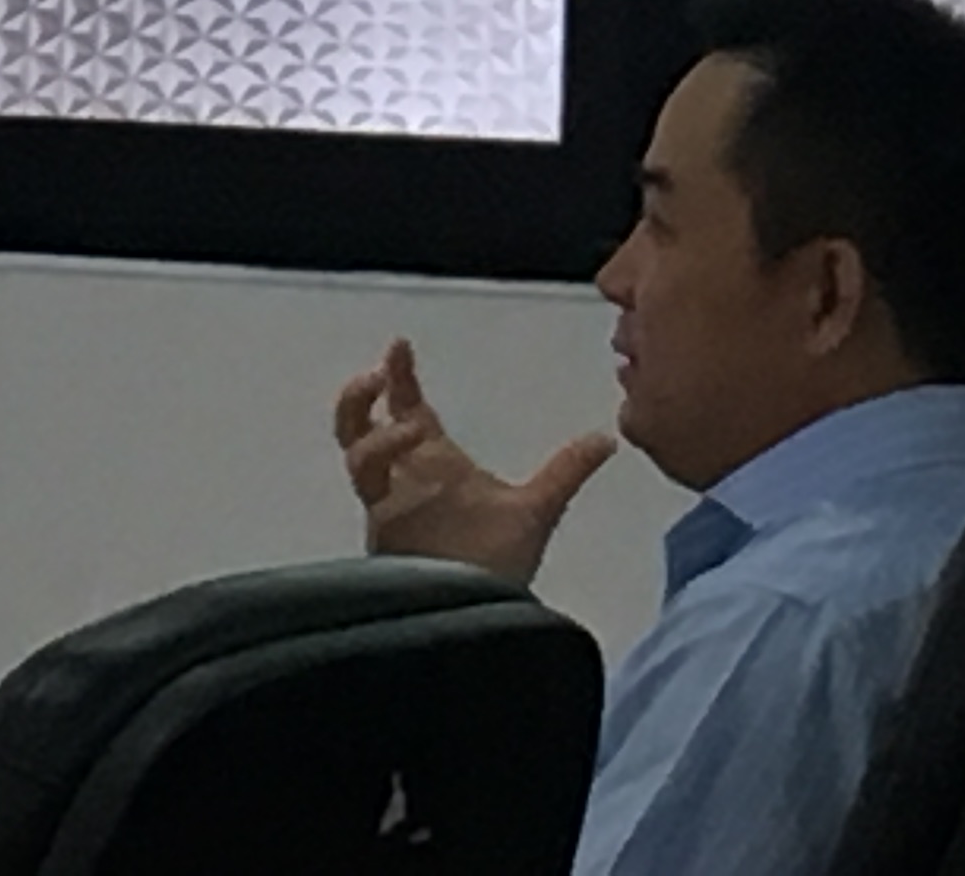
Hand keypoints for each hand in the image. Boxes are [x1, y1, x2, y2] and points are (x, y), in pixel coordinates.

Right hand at [329, 337, 613, 586]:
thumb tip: (608, 438)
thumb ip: (567, 471)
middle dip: (362, 397)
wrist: (483, 619)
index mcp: (435, 466)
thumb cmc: (498, 569)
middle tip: (378, 371)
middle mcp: (406, 479)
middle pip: (362, 427)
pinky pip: (367, 488)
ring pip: (357, 454)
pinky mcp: (384, 529)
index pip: (408, 410)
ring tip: (408, 422)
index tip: (400, 345)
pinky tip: (409, 444)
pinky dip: (380, 458)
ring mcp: (390, 505)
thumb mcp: (537, 509)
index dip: (400, 378)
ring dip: (372, 429)